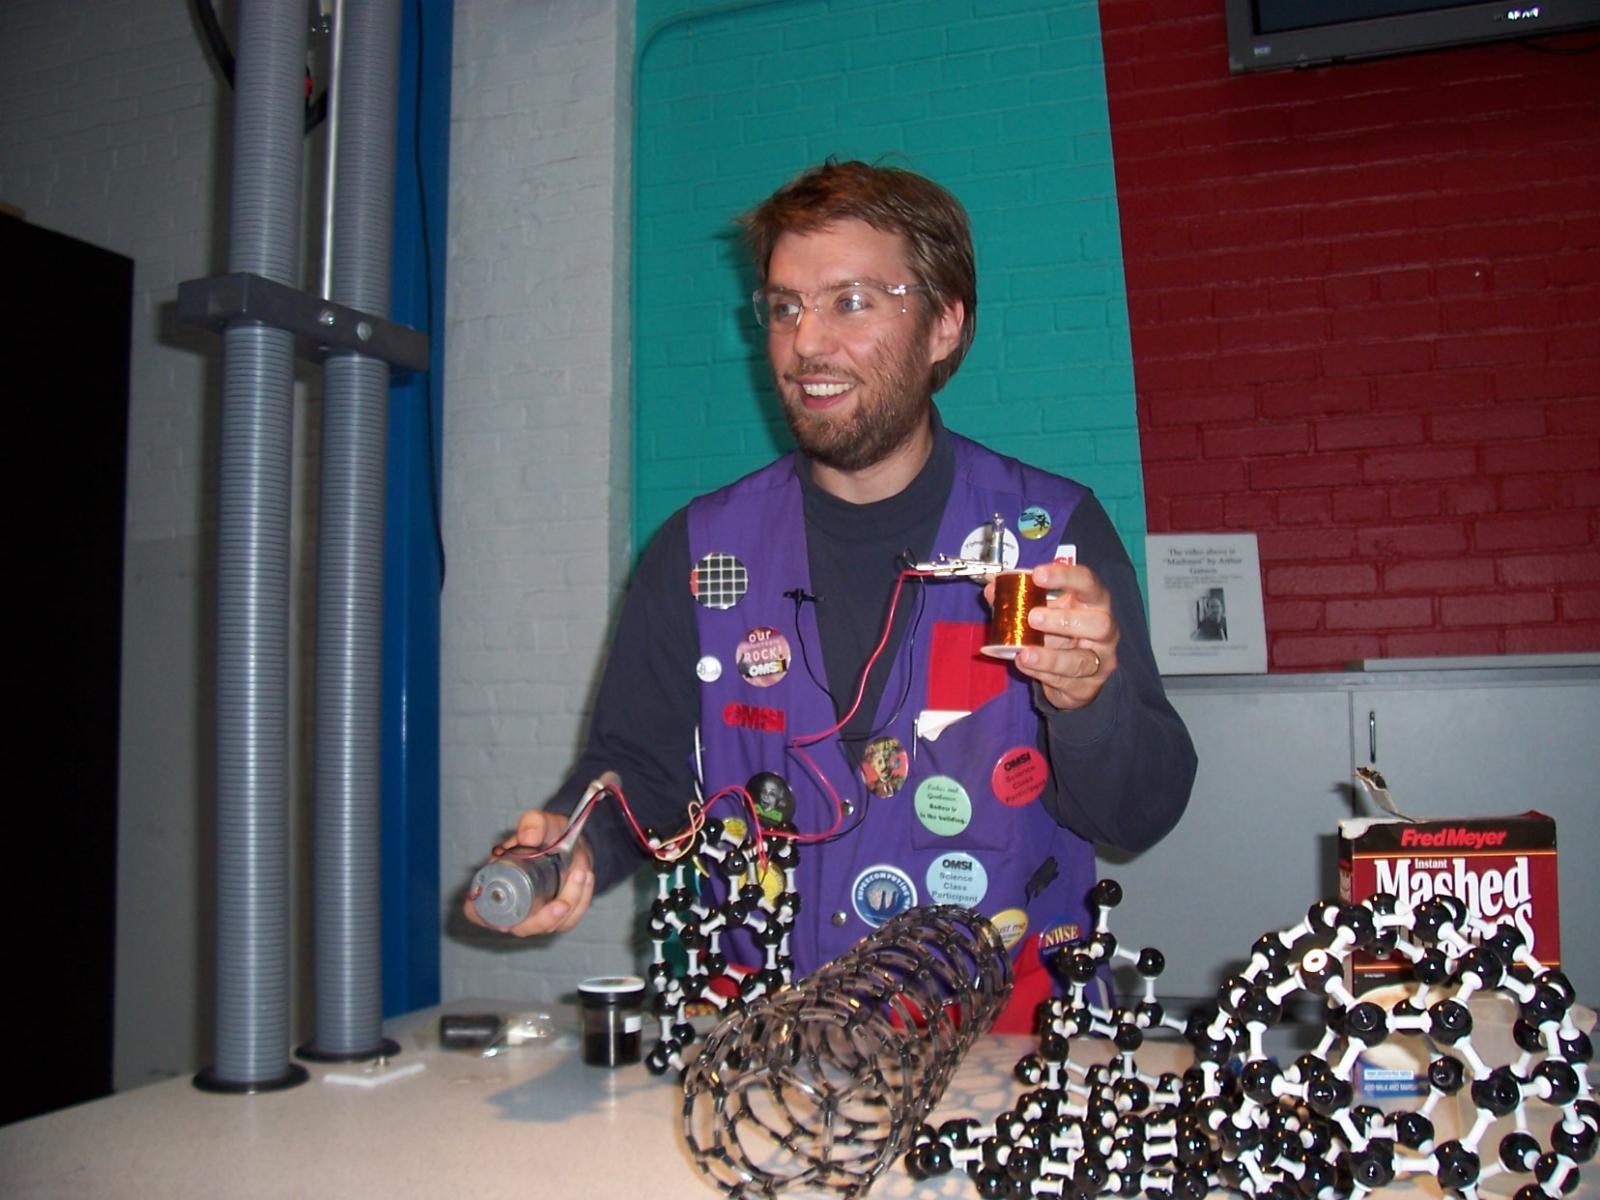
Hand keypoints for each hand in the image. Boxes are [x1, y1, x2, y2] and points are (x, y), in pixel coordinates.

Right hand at [462, 809, 595, 936]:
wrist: (571, 840)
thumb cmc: (546, 834)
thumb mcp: (540, 822)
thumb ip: (532, 822)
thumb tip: (528, 837)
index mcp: (495, 882)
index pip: (478, 912)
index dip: (486, 920)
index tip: (504, 923)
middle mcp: (513, 903)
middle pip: (521, 927)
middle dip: (543, 919)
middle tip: (562, 903)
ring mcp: (535, 914)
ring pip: (549, 925)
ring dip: (569, 904)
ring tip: (580, 873)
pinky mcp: (557, 917)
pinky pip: (569, 920)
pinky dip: (581, 902)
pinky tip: (586, 879)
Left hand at [984, 561, 1118, 710]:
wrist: (1072, 673)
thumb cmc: (1059, 633)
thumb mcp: (1042, 610)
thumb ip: (1018, 598)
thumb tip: (992, 588)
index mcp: (1094, 602)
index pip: (1088, 583)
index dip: (1065, 576)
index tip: (1038, 575)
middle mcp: (1105, 631)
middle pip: (1099, 623)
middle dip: (1064, 620)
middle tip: (1032, 617)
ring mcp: (1100, 661)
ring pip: (1082, 660)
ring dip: (1050, 657)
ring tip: (1024, 653)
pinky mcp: (1088, 687)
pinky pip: (1066, 682)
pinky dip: (1042, 673)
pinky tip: (1025, 665)